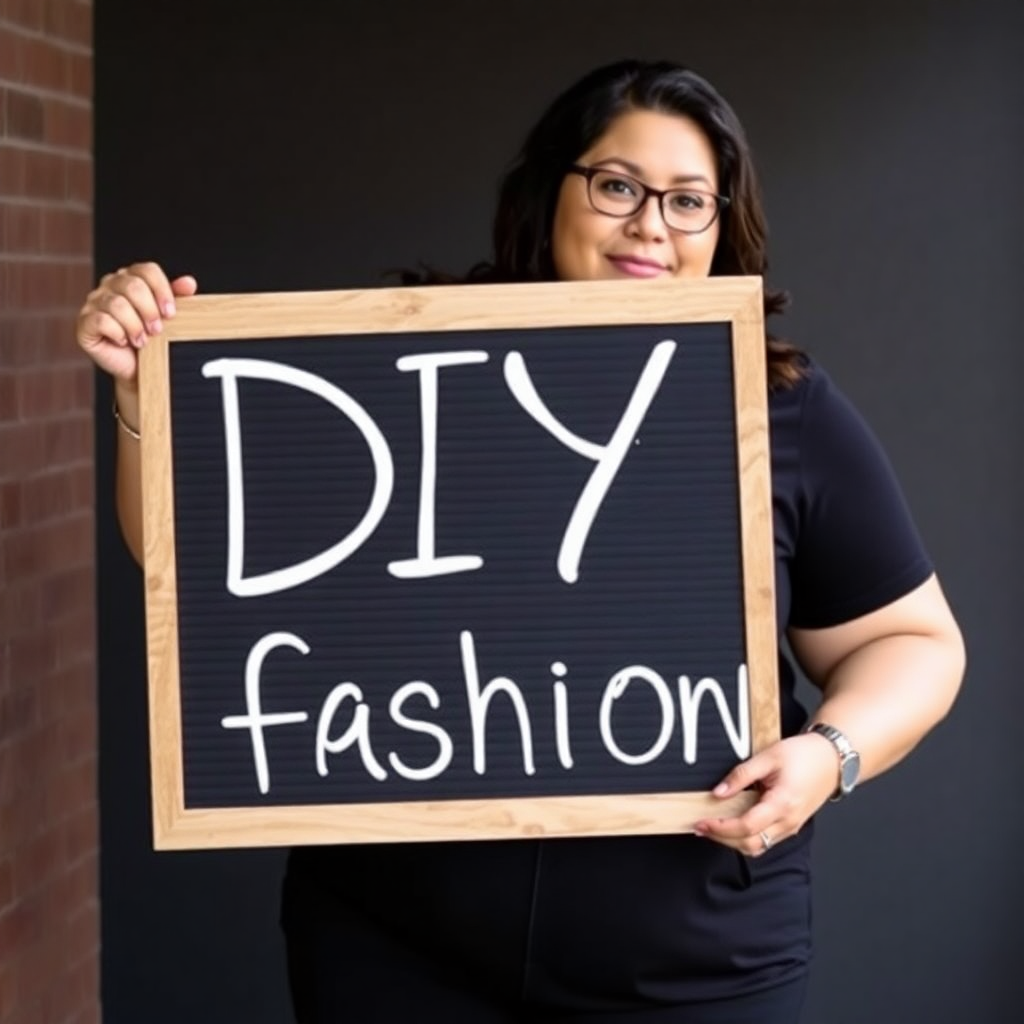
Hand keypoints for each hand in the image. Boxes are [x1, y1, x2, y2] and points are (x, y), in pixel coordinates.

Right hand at [75, 262, 197, 381]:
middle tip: (157, 330)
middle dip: (150, 311)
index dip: (162, 290)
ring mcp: (94, 302)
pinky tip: (123, 341)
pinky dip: (117, 333)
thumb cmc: (153, 340)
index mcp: (132, 278)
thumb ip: (178, 298)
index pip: (147, 270)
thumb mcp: (168, 318)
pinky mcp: (84, 322)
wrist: (138, 369)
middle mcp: (110, 285)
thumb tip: (189, 282)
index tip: (171, 313)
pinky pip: (102, 321)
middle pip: (133, 286)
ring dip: (135, 326)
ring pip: (117, 304)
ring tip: (143, 341)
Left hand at [694, 732, 839, 855]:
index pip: (746, 827)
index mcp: (782, 804)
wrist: (832, 759)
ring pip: (758, 847)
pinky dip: (746, 837)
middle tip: (700, 826)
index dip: (720, 828)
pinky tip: (732, 823)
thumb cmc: (804, 755)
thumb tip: (718, 793)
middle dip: (722, 839)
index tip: (701, 822)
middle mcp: (788, 822)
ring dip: (733, 841)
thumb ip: (741, 775)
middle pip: (750, 844)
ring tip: (712, 826)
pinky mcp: (791, 826)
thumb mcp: (768, 757)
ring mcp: (791, 827)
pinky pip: (766, 840)